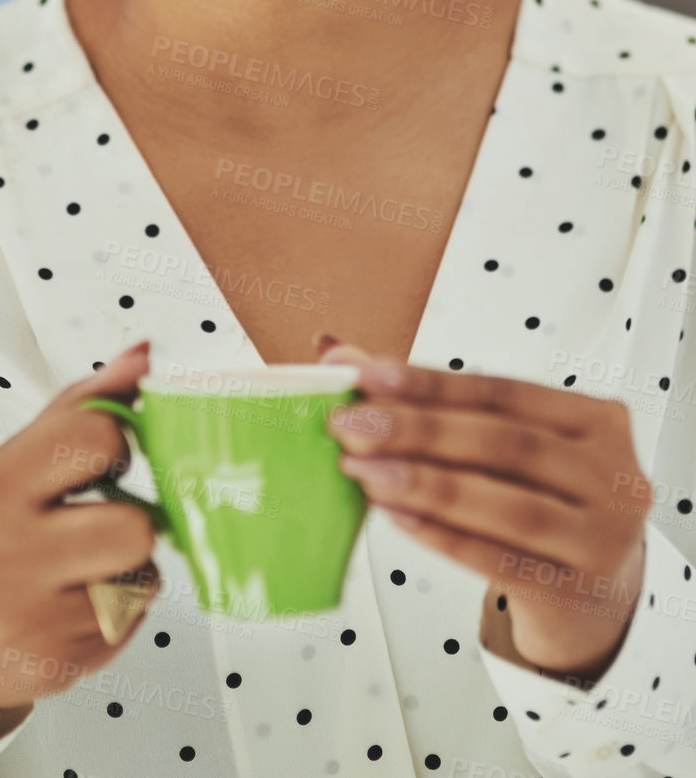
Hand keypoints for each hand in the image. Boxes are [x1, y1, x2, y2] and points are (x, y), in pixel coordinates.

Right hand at [0, 341, 160, 711]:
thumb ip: (76, 410)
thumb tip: (144, 355)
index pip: (97, 439)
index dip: (117, 443)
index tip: (104, 457)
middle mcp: (7, 558)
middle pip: (135, 527)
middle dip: (131, 518)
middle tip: (101, 517)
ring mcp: (31, 622)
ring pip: (142, 579)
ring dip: (127, 568)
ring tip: (87, 563)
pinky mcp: (55, 669)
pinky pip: (129, 625)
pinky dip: (114, 610)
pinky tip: (71, 602)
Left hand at [317, 337, 649, 683]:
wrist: (598, 597)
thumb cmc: (543, 499)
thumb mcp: (506, 444)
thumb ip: (432, 400)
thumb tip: (339, 354)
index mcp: (598, 420)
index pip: (504, 391)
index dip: (431, 383)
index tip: (364, 375)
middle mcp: (612, 475)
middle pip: (504, 444)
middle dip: (418, 430)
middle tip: (349, 424)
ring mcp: (602, 538)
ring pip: (506, 503)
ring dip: (424, 483)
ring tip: (361, 469)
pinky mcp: (576, 592)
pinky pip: (498, 559)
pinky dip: (441, 534)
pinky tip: (394, 515)